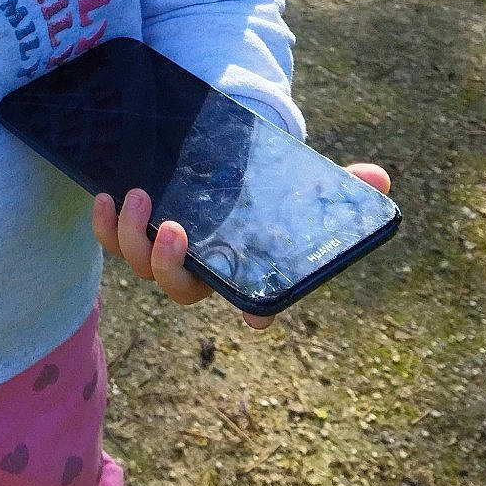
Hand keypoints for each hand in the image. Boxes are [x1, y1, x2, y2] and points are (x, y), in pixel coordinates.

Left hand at [91, 163, 391, 330]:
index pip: (255, 303)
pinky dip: (104, 224)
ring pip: (140, 265)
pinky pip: (110, 241)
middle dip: (171, 265)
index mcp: (241, 270)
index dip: (257, 313)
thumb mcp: (295, 183)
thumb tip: (380, 179)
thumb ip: (336, 184)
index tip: (256, 316)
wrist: (211, 170)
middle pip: (179, 290)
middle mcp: (200, 272)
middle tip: (175, 227)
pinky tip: (106, 196)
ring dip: (132, 235)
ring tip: (138, 193)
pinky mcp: (131, 233)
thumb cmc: (257, 189)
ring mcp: (161, 256)